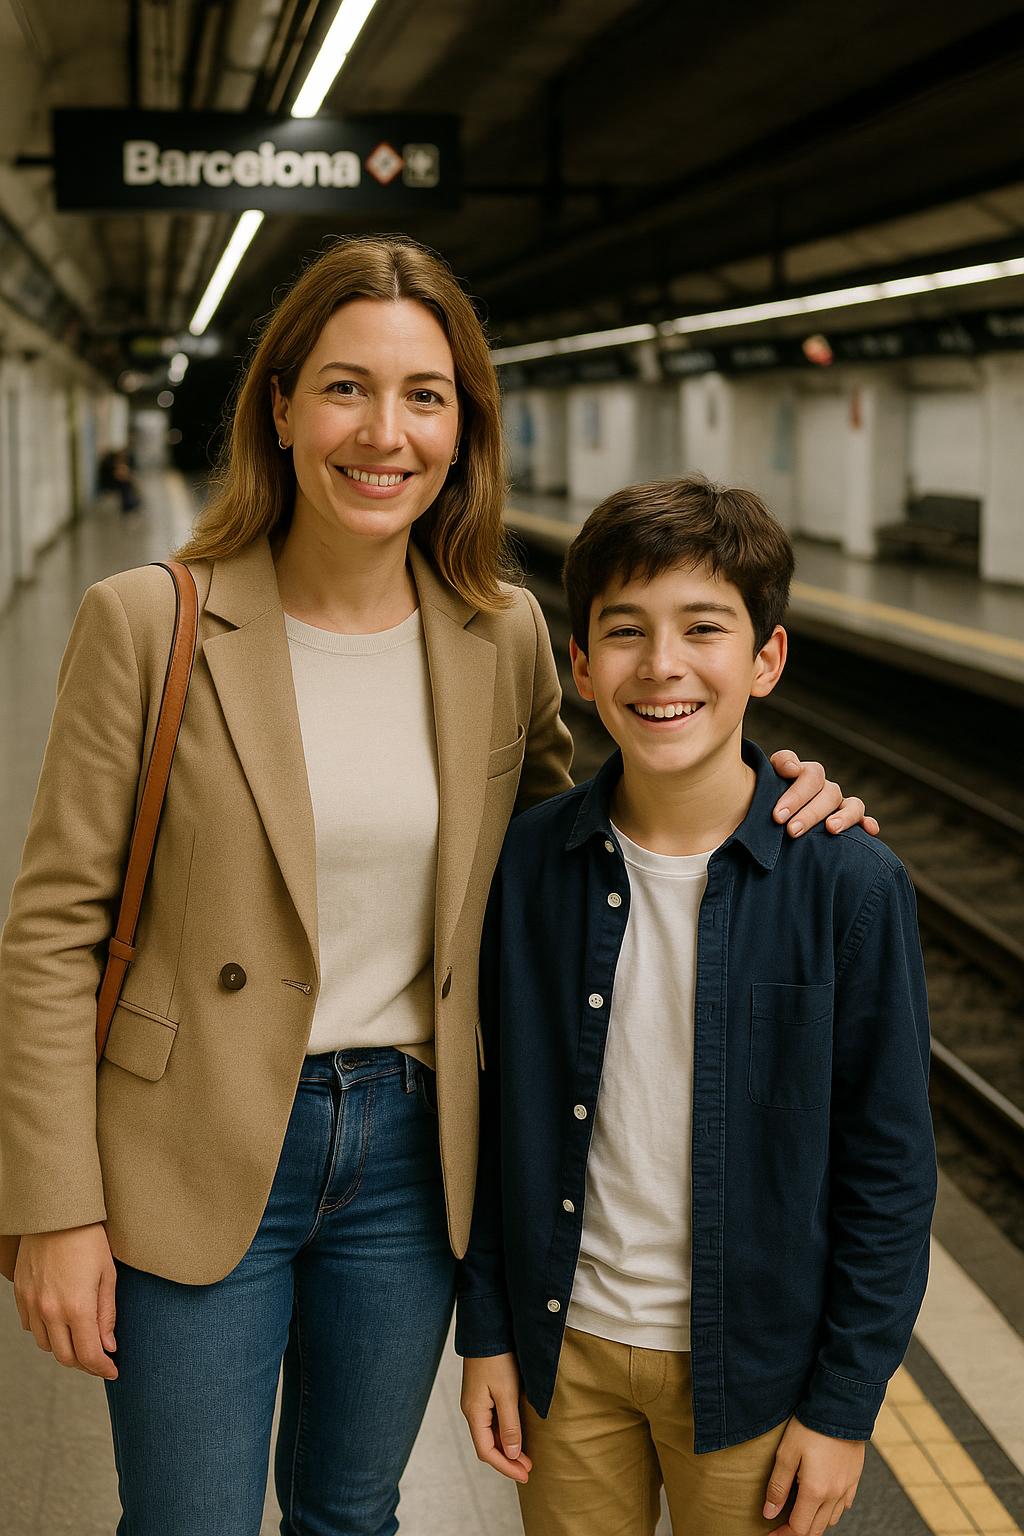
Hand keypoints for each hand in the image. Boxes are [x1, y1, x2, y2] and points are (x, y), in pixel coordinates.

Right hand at [14, 1224, 117, 1379]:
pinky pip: (31, 1327)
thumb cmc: (88, 1240)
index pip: (89, 1355)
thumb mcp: (107, 1275)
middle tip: (100, 1358)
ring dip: (64, 1348)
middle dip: (85, 1363)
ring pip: (46, 1345)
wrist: (56, 1214)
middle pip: (65, 1357)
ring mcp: (31, 1304)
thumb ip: (107, 1315)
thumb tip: (108, 1346)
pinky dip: (46, 1332)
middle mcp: (50, 1311)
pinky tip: (60, 1321)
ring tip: (82, 1338)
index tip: (113, 1371)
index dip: (103, 1369)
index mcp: (76, 1307)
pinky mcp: (20, 1294)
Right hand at [461, 1352, 532, 1482]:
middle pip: (487, 1445)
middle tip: (529, 1468)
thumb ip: (509, 1426)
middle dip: (508, 1460)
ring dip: (507, 1447)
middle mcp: (472, 1410)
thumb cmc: (497, 1358)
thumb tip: (511, 1455)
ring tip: (527, 1456)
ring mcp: (476, 1402)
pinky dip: (505, 1433)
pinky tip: (518, 1435)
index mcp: (474, 1413)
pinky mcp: (483, 1393)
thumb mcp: (507, 1393)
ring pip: (490, 1434)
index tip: (525, 1475)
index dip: (505, 1467)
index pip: (486, 1452)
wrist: (488, 1328)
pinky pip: (492, 1421)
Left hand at [764, 1419, 864, 1532]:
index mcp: (815, 1491)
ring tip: (799, 1513)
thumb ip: (778, 1486)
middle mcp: (834, 1495)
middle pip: (815, 1530)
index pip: (799, 1529)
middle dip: (797, 1532)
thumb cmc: (809, 1427)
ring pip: (831, 1520)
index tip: (770, 1535)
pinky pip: (844, 1506)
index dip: (783, 1535)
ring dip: (814, 1523)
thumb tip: (769, 1513)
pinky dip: (830, 1511)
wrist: (840, 1408)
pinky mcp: (854, 1478)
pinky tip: (821, 1501)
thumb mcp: (786, 1453)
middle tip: (781, 1526)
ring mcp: (847, 1488)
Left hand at [769, 751, 879, 838]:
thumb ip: (778, 766)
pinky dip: (868, 823)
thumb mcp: (765, 783)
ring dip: (844, 816)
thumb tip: (793, 768)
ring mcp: (839, 804)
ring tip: (831, 829)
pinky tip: (870, 830)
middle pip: (828, 792)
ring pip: (852, 804)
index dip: (796, 794)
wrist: (769, 820)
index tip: (778, 816)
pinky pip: (863, 819)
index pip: (809, 775)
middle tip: (792, 831)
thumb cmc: (764, 801)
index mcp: (805, 775)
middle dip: (810, 812)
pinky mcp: (849, 821)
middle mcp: (824, 788)